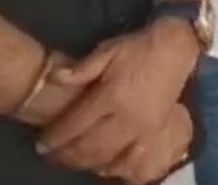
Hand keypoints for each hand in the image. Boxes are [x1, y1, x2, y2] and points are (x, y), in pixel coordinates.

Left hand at [37, 21, 198, 170]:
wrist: (176, 49)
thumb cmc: (138, 48)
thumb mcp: (108, 50)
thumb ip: (81, 69)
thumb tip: (53, 78)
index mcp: (112, 95)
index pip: (76, 125)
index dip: (55, 138)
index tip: (41, 144)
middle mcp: (127, 117)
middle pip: (89, 147)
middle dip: (66, 156)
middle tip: (51, 156)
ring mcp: (143, 129)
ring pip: (108, 157)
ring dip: (85, 163)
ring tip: (71, 160)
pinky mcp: (155, 133)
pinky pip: (132, 159)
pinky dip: (114, 167)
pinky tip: (101, 165)